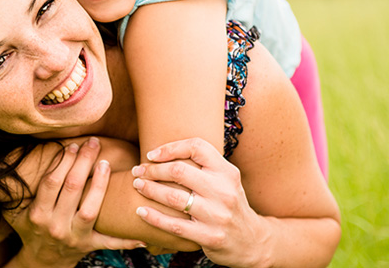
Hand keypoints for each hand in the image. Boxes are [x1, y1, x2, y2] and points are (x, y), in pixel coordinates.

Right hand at [6, 138, 145, 266]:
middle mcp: (55, 225)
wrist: (40, 262)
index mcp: (38, 214)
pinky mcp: (88, 246)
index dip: (64, 161)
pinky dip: (126, 238)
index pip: (52, 182)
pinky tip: (141, 232)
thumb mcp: (15, 212)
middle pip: (73, 189)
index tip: (73, 145)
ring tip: (106, 163)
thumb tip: (6, 161)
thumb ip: (13, 190)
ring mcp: (73, 237)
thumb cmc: (30, 229)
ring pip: (91, 210)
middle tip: (93, 143)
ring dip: (101, 185)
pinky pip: (109, 241)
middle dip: (84, 162)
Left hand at [131, 138, 266, 266]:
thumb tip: (168, 149)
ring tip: (137, 185)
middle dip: (152, 170)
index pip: (197, 147)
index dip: (170, 147)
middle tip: (138, 170)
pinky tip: (141, 211)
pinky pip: (174, 225)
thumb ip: (205, 166)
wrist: (252, 241)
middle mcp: (224, 191)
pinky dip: (153, 217)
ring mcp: (217, 215)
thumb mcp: (226, 180)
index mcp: (227, 172)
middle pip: (179, 171)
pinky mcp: (209, 236)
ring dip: (149, 190)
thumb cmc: (229, 204)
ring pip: (173, 197)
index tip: (152, 154)